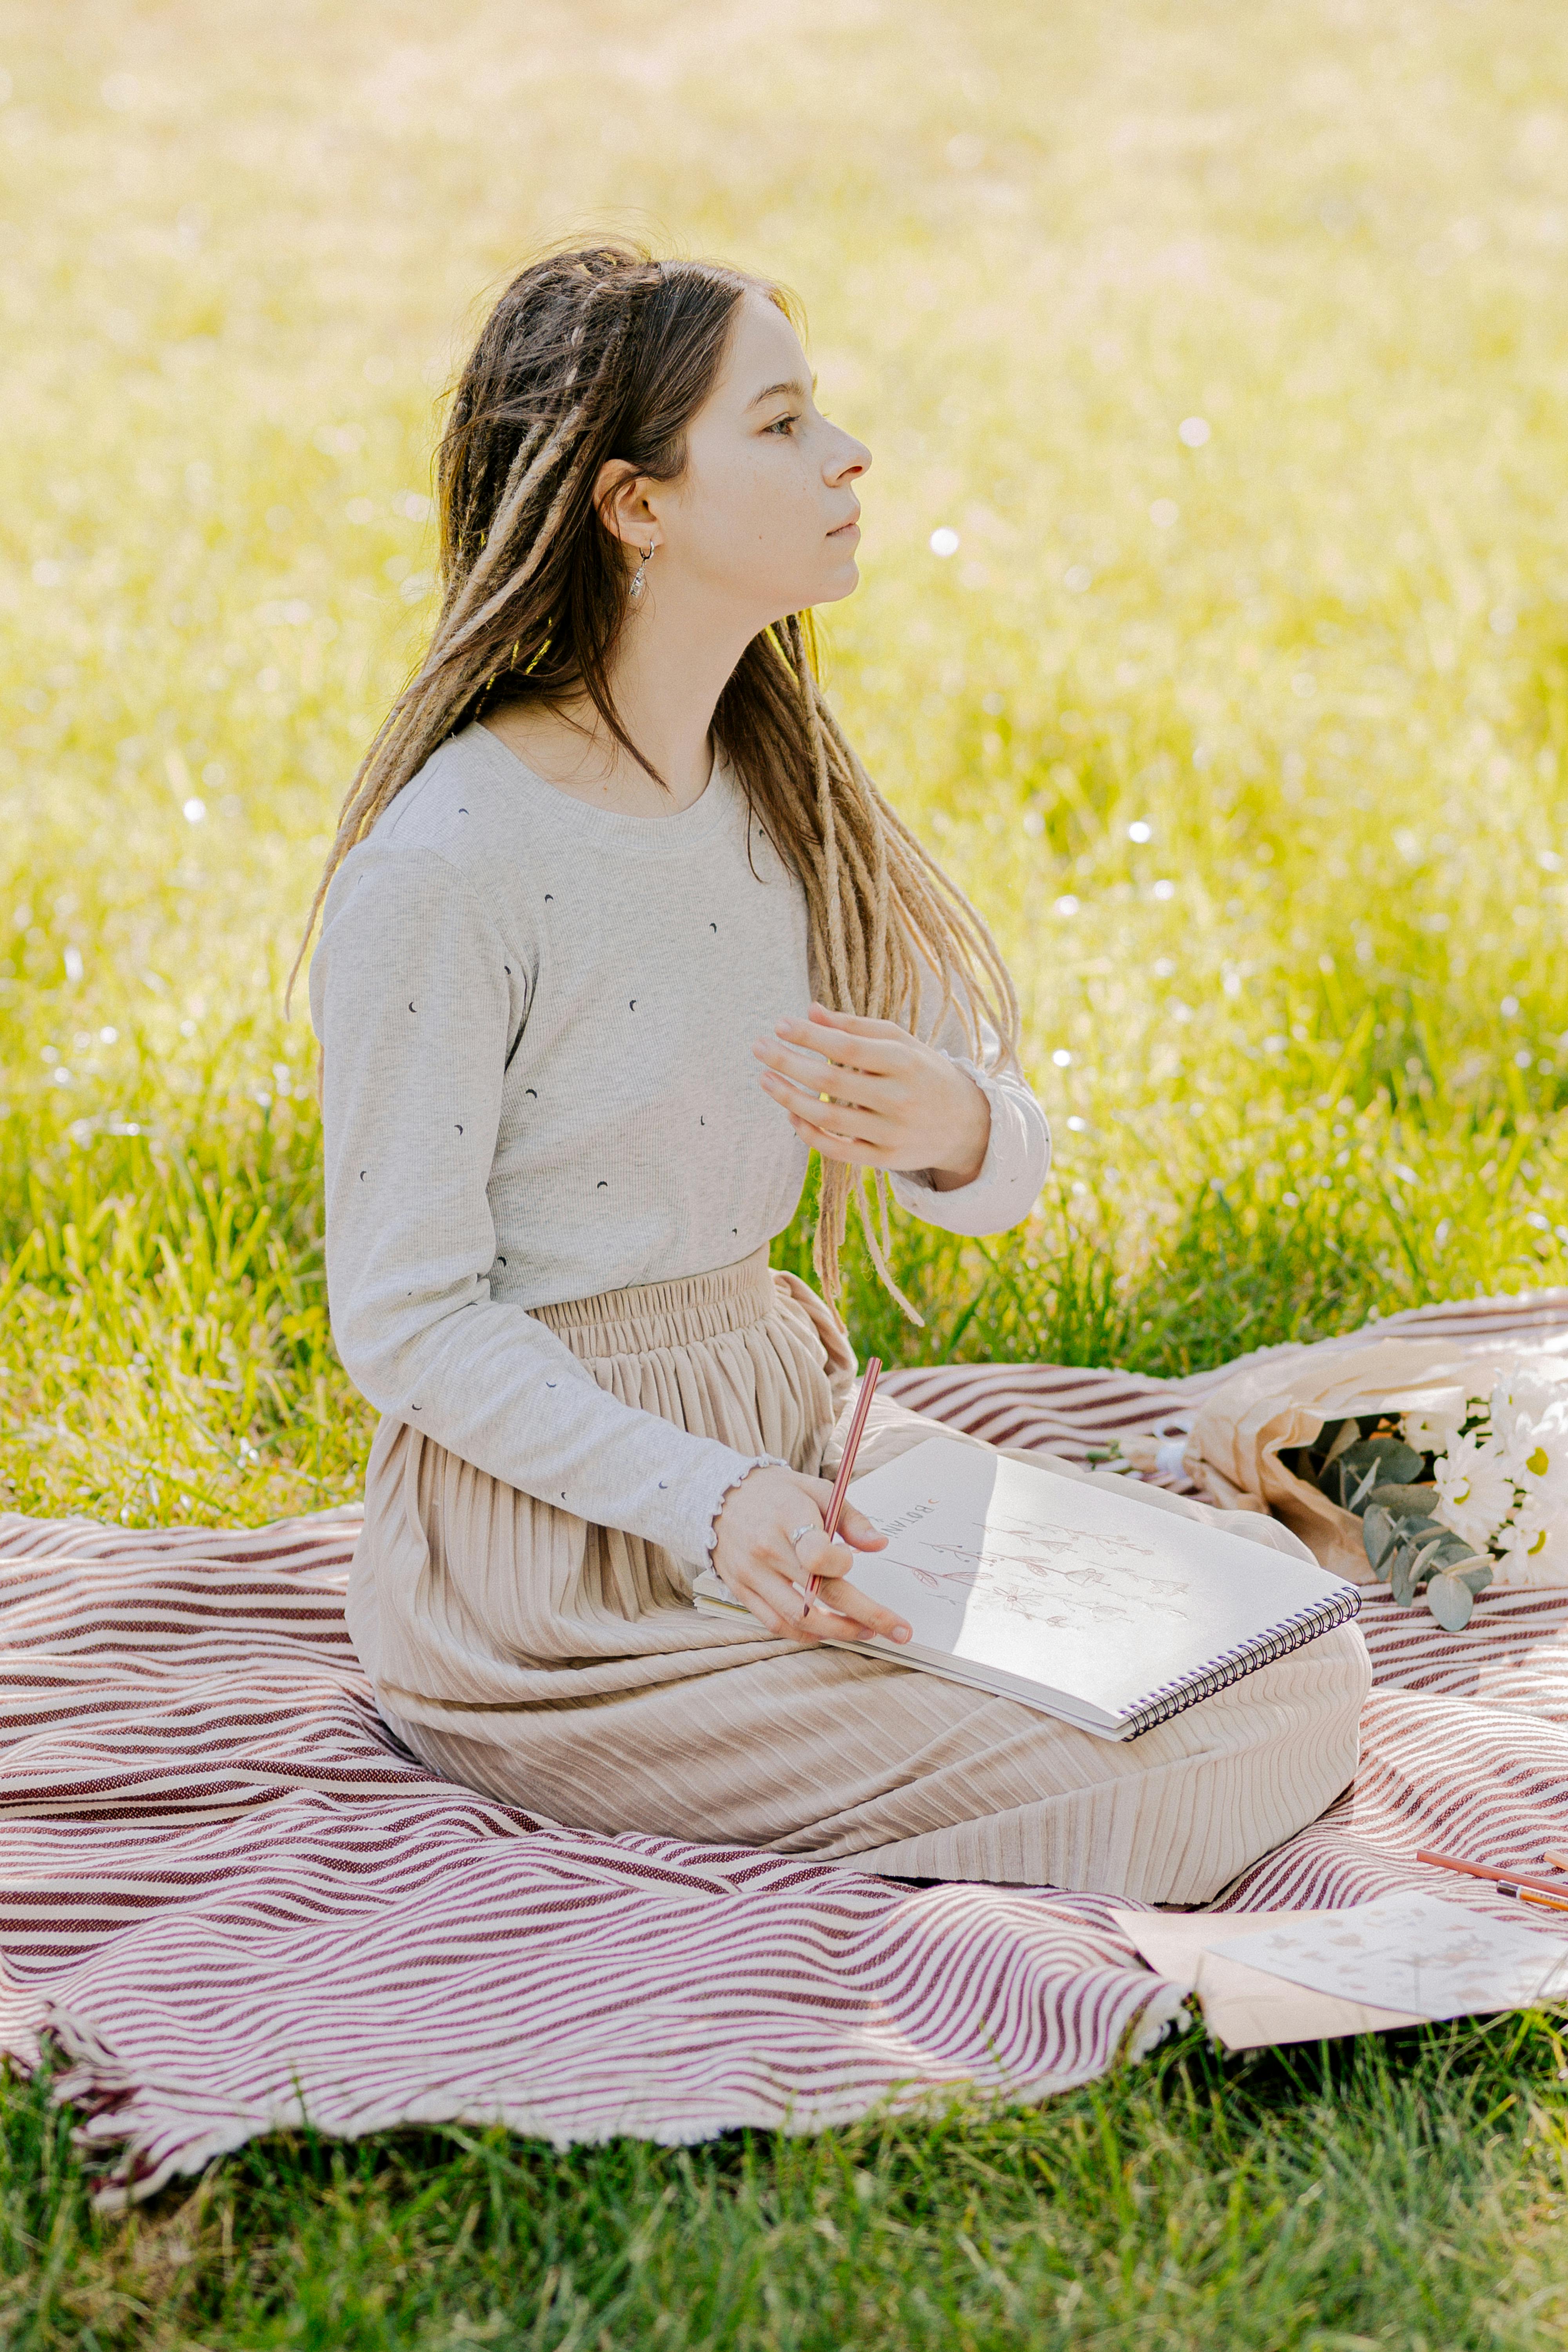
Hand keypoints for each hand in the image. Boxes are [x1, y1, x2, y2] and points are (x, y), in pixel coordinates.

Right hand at [710, 1464, 909, 1645]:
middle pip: (818, 1595)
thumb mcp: (814, 1489)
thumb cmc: (775, 1492)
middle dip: (865, 1615)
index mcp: (786, 1518)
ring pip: (798, 1618)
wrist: (716, 1496)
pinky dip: (806, 1633)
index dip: (841, 1564)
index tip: (851, 1562)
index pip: (816, 1554)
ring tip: (867, 1631)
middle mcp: (766, 1551)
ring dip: (838, 1631)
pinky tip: (829, 1631)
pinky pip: (776, 1624)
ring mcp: (751, 1575)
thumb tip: (879, 1545)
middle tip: (898, 1629)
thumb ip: (850, 1519)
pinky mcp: (742, 1592)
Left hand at [752, 1004, 989, 1190]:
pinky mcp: (885, 1160)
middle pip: (832, 1081)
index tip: (780, 1024)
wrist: (967, 1124)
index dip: (810, 1036)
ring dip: (790, 1098)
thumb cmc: (923, 1073)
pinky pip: (837, 1150)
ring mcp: (892, 1133)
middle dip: (789, 1063)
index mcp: (905, 1061)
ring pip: (829, 1118)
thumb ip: (856, 1026)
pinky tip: (790, 1112)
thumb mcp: (901, 1043)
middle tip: (759, 1048)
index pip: (848, 1046)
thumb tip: (809, 1010)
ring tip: (765, 1080)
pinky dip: (809, 1133)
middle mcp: (899, 1098)